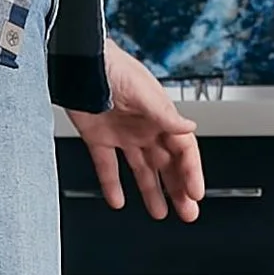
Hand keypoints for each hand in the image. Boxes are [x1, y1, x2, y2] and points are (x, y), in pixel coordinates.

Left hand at [66, 42, 205, 222]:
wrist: (78, 62)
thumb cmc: (112, 67)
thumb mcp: (142, 92)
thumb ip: (164, 114)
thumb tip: (189, 128)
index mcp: (160, 116)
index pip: (183, 150)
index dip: (191, 172)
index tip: (196, 193)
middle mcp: (145, 128)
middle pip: (167, 164)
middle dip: (178, 189)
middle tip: (187, 213)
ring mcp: (123, 134)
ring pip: (142, 169)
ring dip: (152, 191)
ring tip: (160, 213)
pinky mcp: (98, 138)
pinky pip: (108, 167)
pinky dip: (112, 185)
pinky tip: (117, 201)